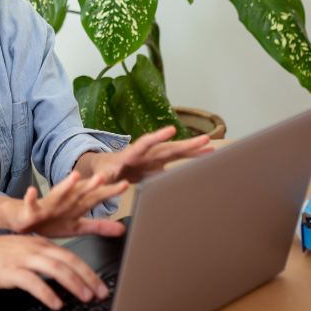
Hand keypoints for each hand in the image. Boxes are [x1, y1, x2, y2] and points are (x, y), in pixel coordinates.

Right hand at [0, 232, 108, 309]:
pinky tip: (56, 303)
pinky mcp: (10, 270)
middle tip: (100, 293)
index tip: (100, 285)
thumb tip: (61, 275)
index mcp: (39, 243)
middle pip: (68, 260)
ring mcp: (22, 258)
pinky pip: (33, 281)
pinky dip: (47, 293)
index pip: (71, 255)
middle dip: (88, 278)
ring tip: (85, 297)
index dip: (88, 271)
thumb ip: (41, 260)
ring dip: (73, 284)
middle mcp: (34, 247)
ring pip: (55, 268)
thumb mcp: (22, 252)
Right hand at [3, 172, 128, 237]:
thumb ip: (99, 226)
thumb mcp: (78, 227)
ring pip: (57, 194)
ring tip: (74, 176)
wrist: (24, 219)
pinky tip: (32, 191)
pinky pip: (31, 203)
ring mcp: (47, 204)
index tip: (125, 184)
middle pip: (78, 192)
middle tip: (102, 177)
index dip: (109, 192)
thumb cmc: (51, 222)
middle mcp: (64, 201)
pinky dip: (31, 198)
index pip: (95, 197)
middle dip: (90, 185)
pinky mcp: (31, 209)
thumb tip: (122, 229)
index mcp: (76, 205)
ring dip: (65, 185)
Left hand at [83, 126, 213, 184]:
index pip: (144, 143)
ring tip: (210, 145)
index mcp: (131, 154)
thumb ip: (102, 177)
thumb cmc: (103, 171)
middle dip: (185, 143)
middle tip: (204, 139)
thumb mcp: (101, 175)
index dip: (157, 137)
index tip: (170, 130)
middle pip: (167, 147)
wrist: (108, 167)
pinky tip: (207, 153)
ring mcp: (154, 157)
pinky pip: (177, 159)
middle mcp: (146, 153)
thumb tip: (101, 180)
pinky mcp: (159, 163)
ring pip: (175, 151)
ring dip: (192, 149)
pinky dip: (191, 157)